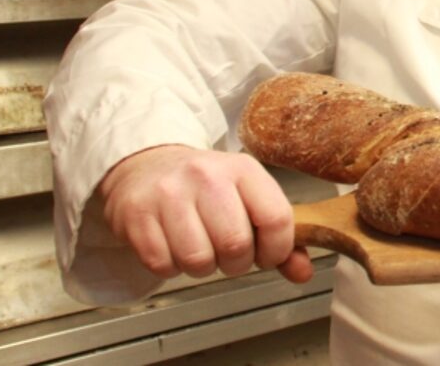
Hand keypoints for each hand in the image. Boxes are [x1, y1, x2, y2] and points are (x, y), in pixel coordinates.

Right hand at [98, 144, 313, 283]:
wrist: (148, 166)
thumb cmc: (205, 188)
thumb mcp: (247, 197)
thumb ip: (279, 236)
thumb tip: (302, 273)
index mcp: (243, 169)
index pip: (276, 218)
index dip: (277, 250)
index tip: (266, 255)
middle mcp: (206, 175)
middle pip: (236, 245)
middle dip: (236, 263)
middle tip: (228, 253)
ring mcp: (168, 193)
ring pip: (198, 260)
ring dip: (202, 267)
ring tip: (199, 247)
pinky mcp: (137, 214)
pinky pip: (162, 264)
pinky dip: (170, 266)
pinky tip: (172, 245)